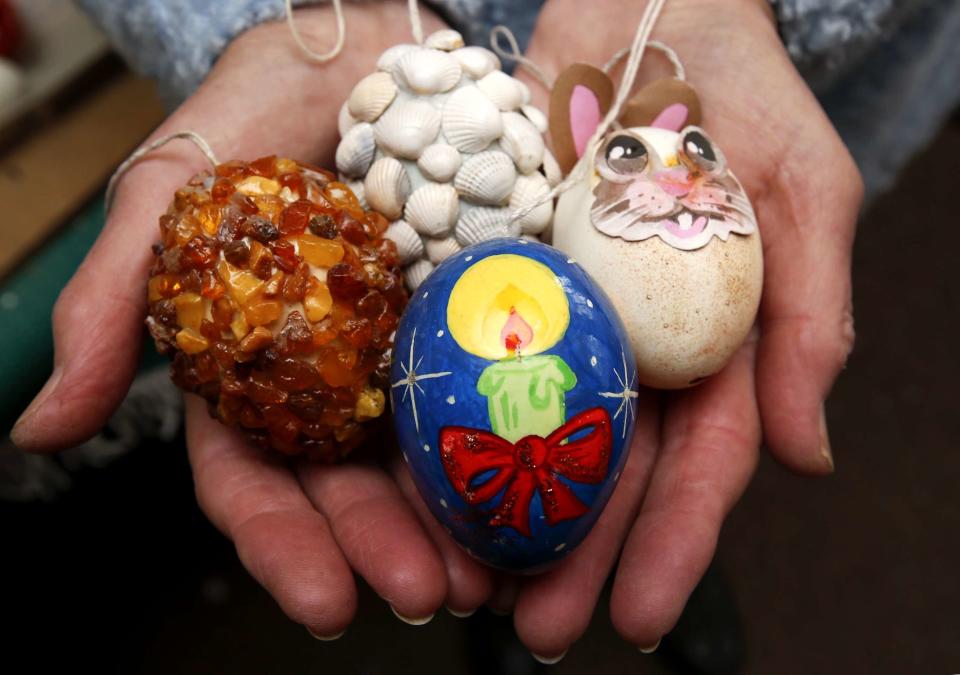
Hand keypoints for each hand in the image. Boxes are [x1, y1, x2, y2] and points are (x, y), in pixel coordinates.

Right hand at [10, 3, 497, 636]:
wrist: (379, 35)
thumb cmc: (270, 96)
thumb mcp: (176, 180)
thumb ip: (116, 297)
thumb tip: (38, 427)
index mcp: (256, 359)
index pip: (256, 473)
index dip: (285, 543)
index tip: (325, 602)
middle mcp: (336, 368)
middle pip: (356, 483)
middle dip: (388, 549)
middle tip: (432, 597)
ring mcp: (416, 341)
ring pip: (434, 452)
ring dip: (463, 523)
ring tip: (498, 574)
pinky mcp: (488, 305)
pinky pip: (507, 382)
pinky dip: (523, 440)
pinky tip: (550, 487)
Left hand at [479, 0, 861, 658]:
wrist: (649, 10)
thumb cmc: (744, 101)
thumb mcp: (807, 195)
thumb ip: (812, 320)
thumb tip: (807, 460)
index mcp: (710, 347)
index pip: (697, 461)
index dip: (673, 543)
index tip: (637, 617)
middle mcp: (630, 345)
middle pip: (602, 466)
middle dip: (575, 554)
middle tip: (538, 630)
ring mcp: (560, 313)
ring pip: (529, 425)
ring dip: (502, 507)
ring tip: (469, 583)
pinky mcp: (496, 269)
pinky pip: (466, 345)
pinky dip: (445, 409)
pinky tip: (417, 475)